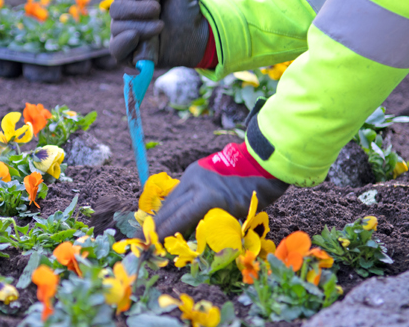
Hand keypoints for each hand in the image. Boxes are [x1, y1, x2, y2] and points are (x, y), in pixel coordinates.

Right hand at [110, 0, 208, 67]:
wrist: (195, 35)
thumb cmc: (184, 9)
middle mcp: (125, 16)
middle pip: (115, 8)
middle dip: (138, 9)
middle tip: (158, 11)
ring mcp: (124, 36)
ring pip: (118, 28)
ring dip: (141, 26)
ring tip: (160, 27)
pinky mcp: (128, 55)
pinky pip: (115, 49)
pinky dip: (124, 42)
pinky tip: (135, 37)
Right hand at [152, 142, 288, 240]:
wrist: (261, 164)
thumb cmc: (255, 195)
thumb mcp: (234, 217)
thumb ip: (211, 227)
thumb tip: (191, 239)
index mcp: (207, 198)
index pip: (179, 219)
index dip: (164, 232)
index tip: (153, 243)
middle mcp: (195, 184)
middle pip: (170, 208)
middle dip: (158, 224)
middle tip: (146, 238)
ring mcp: (193, 174)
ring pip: (172, 197)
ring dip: (163, 213)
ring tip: (154, 228)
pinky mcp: (195, 169)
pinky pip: (179, 189)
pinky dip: (174, 202)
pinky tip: (168, 212)